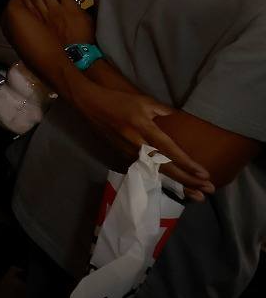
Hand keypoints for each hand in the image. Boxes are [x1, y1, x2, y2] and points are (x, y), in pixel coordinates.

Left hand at [18, 0, 93, 46]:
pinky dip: (26, 0)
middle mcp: (56, 9)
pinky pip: (31, 10)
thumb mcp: (90, 20)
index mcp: (71, 7)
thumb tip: (86, 1)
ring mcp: (46, 17)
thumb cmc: (87, 39)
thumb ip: (85, 8)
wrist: (77, 56)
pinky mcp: (40, 25)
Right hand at [70, 79, 212, 199]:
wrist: (90, 105)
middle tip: (207, 191)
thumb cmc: (118, 100)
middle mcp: (137, 144)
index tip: (204, 174)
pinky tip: (175, 188)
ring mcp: (130, 153)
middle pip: (165, 168)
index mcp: (143, 128)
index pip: (168, 149)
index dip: (186, 163)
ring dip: (178, 185)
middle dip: (188, 181)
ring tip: (196, 196)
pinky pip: (147, 172)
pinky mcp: (124, 156)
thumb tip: (178, 118)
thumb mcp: (142, 101)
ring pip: (157, 174)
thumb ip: (162, 110)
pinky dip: (163, 181)